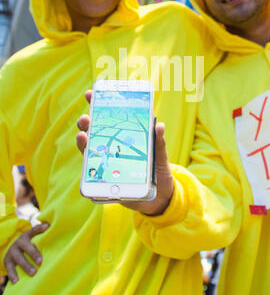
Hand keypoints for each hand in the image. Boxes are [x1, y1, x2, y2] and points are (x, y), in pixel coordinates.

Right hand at [4, 222, 48, 283]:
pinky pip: (10, 269)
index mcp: (26, 236)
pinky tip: (17, 281)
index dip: (40, 228)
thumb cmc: (27, 243)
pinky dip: (12, 275)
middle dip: (33, 254)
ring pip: (19, 259)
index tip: (47, 227)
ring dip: (26, 266)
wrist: (11, 248)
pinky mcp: (7, 262)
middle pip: (26, 247)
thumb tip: (52, 226)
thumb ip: (41, 233)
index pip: (33, 230)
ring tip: (33, 273)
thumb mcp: (32, 237)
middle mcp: (19, 243)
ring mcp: (13, 253)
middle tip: (40, 261)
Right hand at [77, 90, 173, 215]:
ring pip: (90, 152)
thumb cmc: (160, 173)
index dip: (97, 105)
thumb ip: (159, 143)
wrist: (161, 200)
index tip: (91, 94)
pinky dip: (87, 175)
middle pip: (94, 133)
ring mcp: (107, 165)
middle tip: (85, 119)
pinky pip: (94, 177)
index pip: (108, 119)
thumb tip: (159, 125)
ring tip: (82, 136)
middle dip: (86, 123)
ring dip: (83, 143)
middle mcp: (112, 149)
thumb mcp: (161, 157)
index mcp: (125, 138)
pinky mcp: (107, 182)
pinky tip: (85, 170)